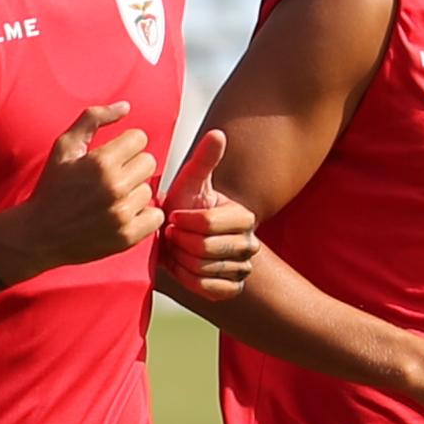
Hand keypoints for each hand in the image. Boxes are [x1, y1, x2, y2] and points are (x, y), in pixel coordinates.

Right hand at [3, 100, 160, 280]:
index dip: (125, 145)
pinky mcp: (127, 236)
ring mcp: (122, 213)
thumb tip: (125, 106)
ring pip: (150, 190)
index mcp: (101, 162)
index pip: (140, 138)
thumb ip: (93, 119)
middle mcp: (115, 187)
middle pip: (149, 162)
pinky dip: (144, 216)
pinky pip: (156, 216)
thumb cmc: (51, 189)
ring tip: (112, 199)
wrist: (38, 234)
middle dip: (132, 167)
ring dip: (134, 193)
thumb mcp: (64, 147)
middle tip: (111, 178)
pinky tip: (123, 214)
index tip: (112, 157)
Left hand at [157, 126, 256, 311]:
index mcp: (244, 217)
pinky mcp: (232, 289)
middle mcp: (250, 244)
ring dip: (181, 260)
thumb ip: (205, 159)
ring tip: (177, 248)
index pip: (208, 223)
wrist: (181, 239)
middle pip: (205, 249)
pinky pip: (208, 289)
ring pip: (203, 269)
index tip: (174, 216)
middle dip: (181, 241)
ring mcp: (243, 269)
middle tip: (173, 235)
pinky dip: (188, 279)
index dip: (183, 222)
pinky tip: (182, 266)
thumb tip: (217, 133)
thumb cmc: (185, 207)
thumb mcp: (191, 182)